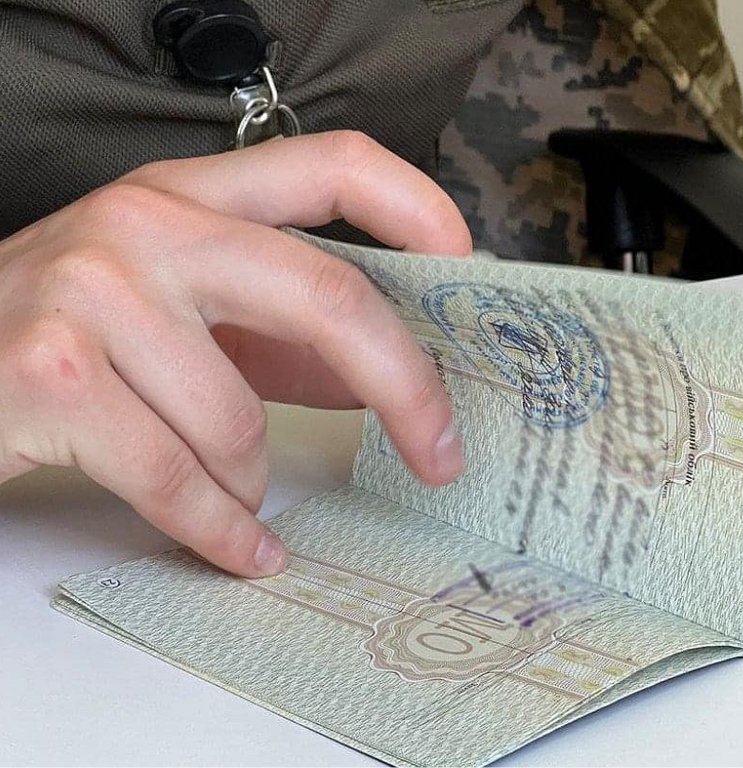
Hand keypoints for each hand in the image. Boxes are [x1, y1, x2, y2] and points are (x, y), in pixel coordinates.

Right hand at [0, 132, 469, 577]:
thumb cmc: (69, 341)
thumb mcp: (181, 313)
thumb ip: (283, 336)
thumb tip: (397, 382)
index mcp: (190, 197)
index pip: (330, 164)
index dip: (415, 206)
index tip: (468, 267)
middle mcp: (145, 226)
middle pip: (328, 296)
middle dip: (404, 387)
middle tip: (441, 452)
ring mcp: (93, 293)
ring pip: (240, 419)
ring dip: (250, 480)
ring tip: (231, 492)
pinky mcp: (51, 375)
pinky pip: (179, 477)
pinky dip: (221, 530)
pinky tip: (242, 549)